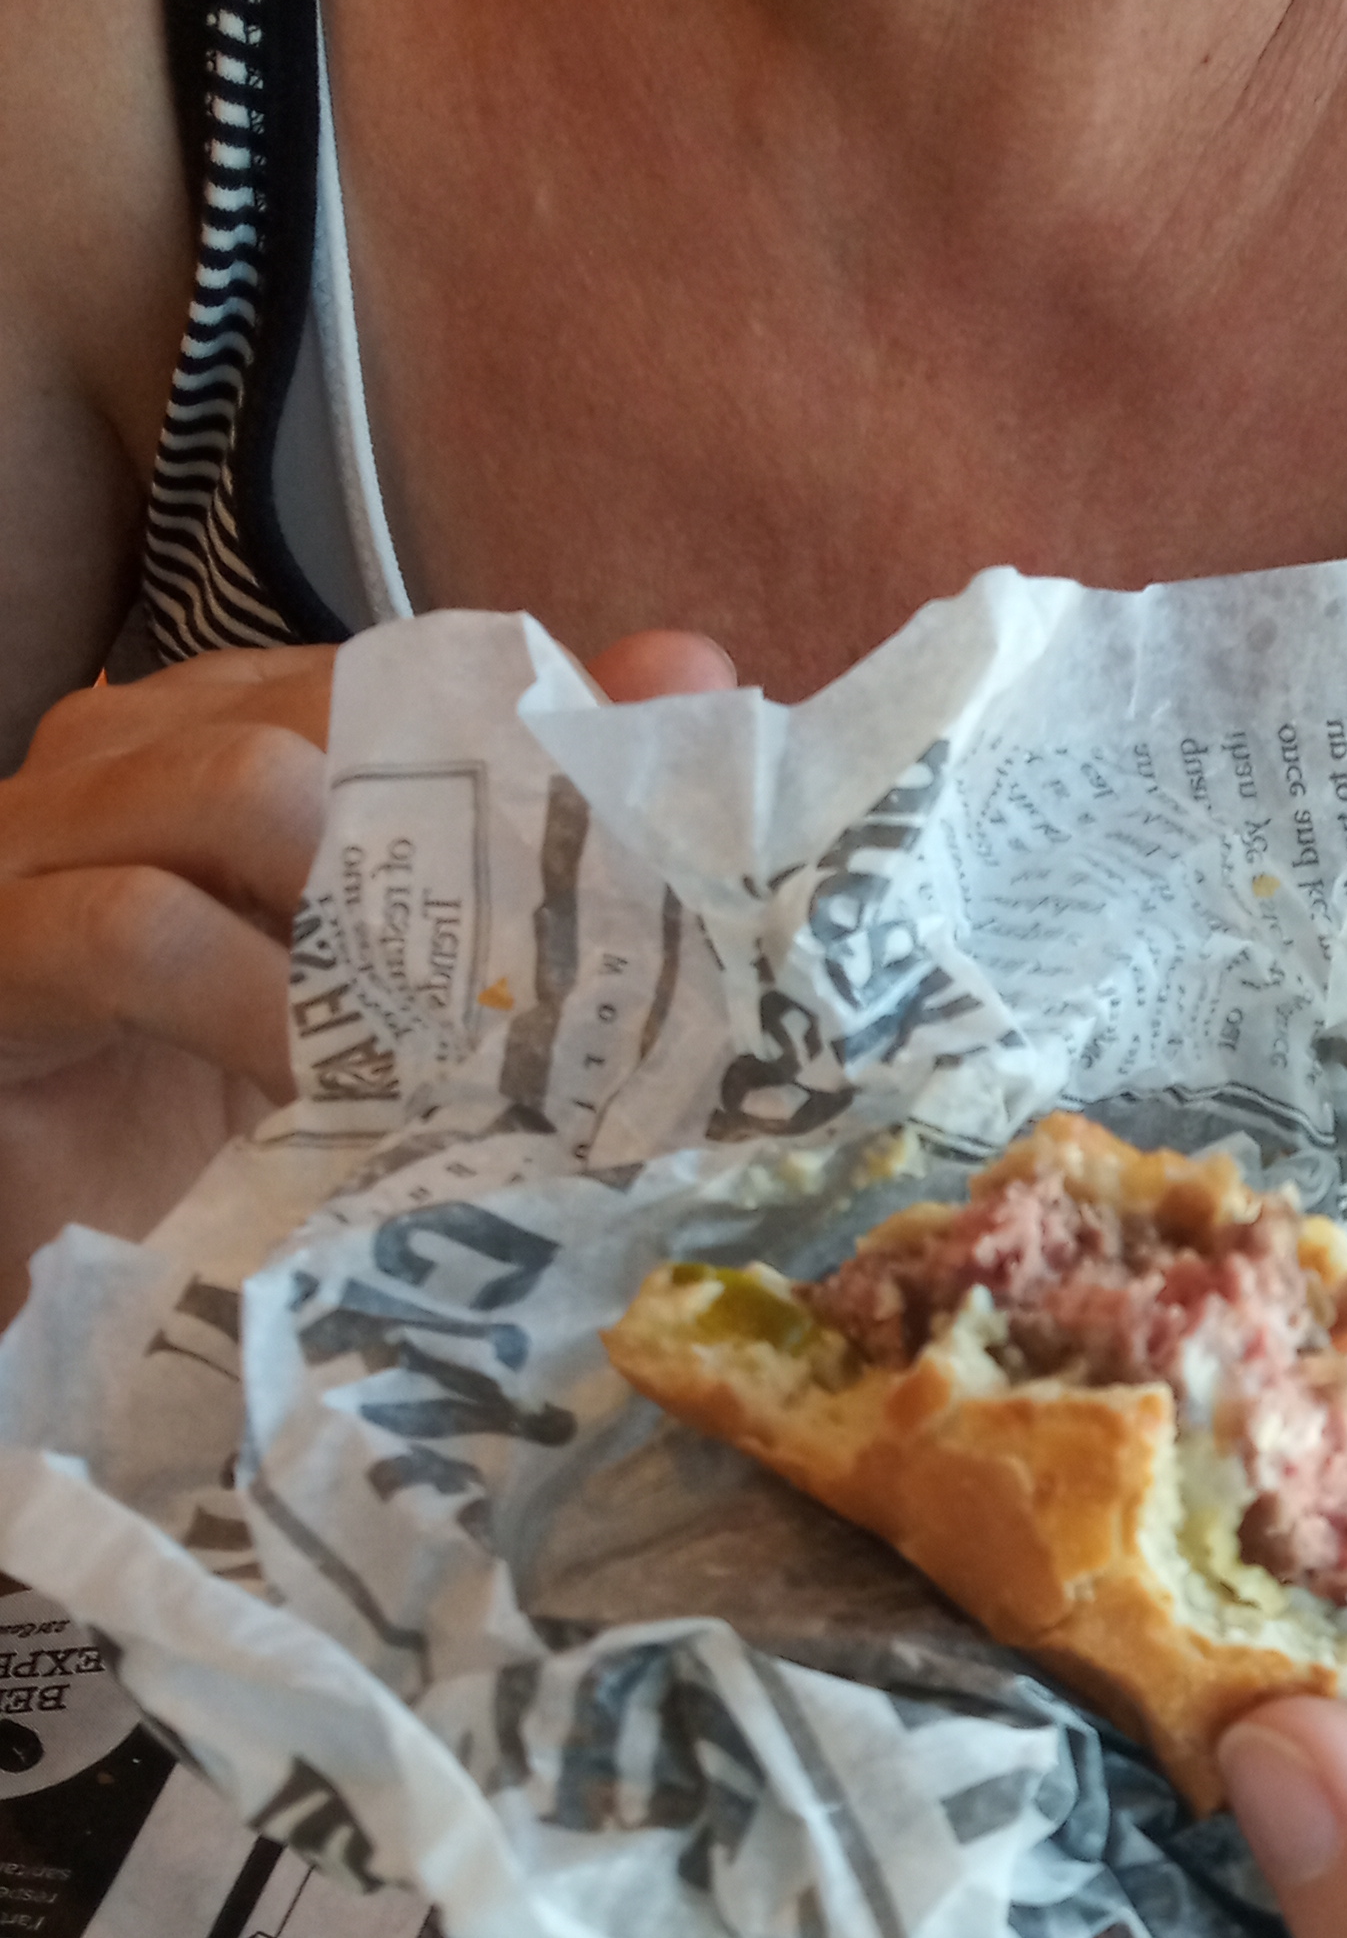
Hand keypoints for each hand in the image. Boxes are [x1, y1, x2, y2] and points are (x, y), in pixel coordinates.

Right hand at [0, 624, 736, 1315]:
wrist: (49, 1268)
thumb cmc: (223, 1130)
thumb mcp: (400, 1000)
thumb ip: (530, 842)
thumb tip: (690, 669)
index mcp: (231, 727)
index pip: (413, 679)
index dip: (540, 763)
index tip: (646, 882)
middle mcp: (130, 750)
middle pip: (342, 713)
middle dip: (481, 841)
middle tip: (575, 980)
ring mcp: (38, 836)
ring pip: (246, 788)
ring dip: (387, 924)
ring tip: (462, 1047)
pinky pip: (136, 931)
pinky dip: (264, 1006)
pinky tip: (329, 1089)